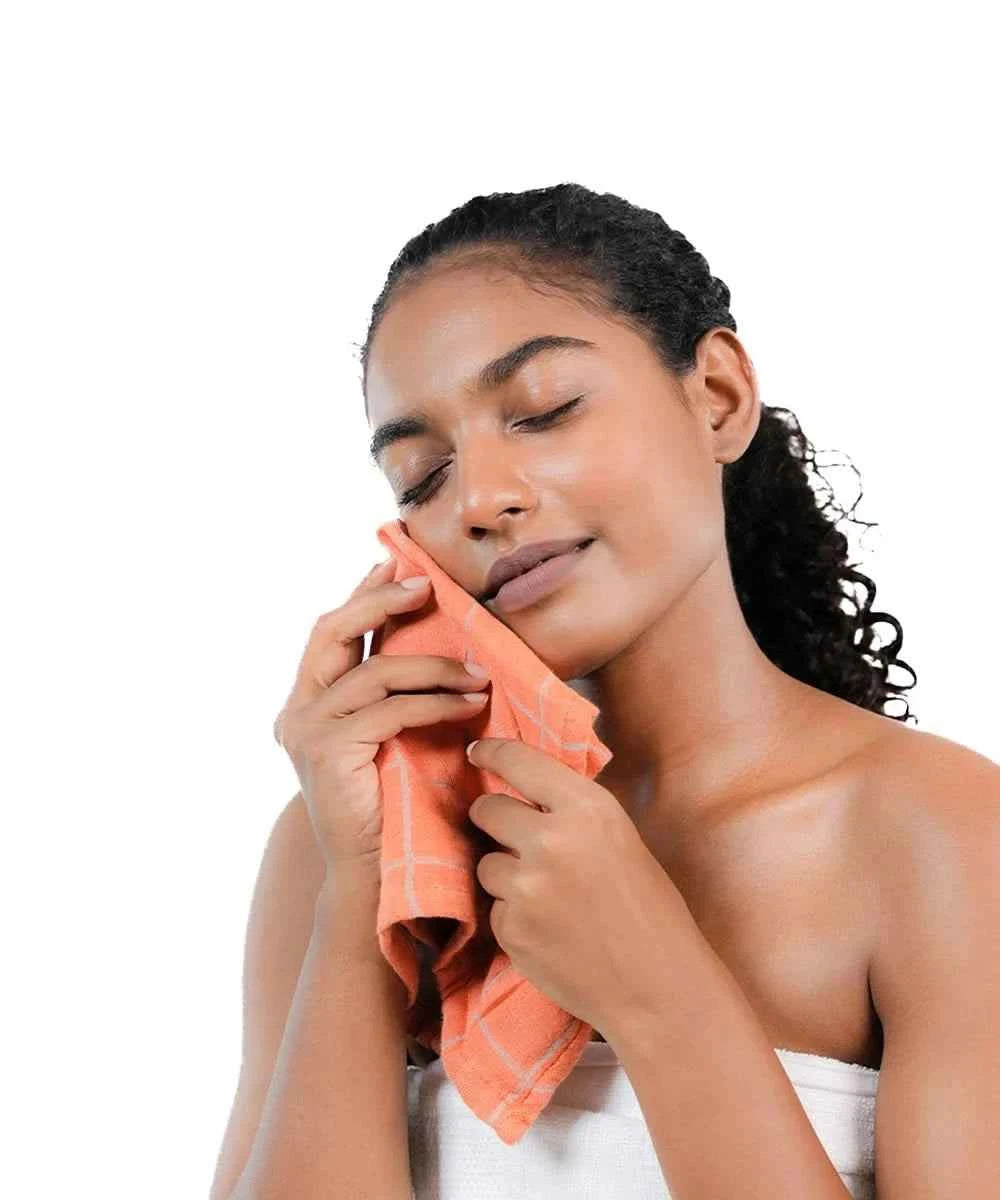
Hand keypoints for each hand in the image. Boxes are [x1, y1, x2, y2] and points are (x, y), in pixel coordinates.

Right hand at [272, 560, 490, 873]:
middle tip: (426, 585)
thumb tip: (437, 639)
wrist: (374, 873)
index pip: (331, 632)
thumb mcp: (389, 736)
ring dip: (433, 665)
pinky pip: (390, 708)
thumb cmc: (392, 805)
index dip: (362, 593)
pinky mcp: (327, 749)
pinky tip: (470, 703)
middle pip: (332, 631)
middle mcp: (296, 710)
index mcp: (307, 702)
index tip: (396, 562)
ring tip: (479, 672)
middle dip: (380, 601)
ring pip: (374, 672)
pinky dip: (435, 701)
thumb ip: (394, 693)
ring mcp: (306, 729)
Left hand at [465, 737, 699, 1037]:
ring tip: (549, 897)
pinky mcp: (511, 930)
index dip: (491, 752)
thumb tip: (525, 793)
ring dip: (505, 874)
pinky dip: (514, 917)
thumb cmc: (650, 911)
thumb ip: (572, 813)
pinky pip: (495, 909)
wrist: (658, 988)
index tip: (475, 752)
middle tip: (513, 836)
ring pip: (486, 863)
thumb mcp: (621, 839)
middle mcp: (551, 840)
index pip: (519, 761)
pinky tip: (550, 931)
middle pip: (487, 809)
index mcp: (587, 809)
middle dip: (494, 820)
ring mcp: (526, 887)